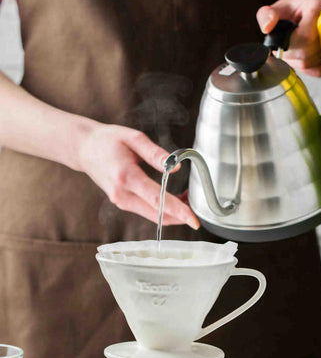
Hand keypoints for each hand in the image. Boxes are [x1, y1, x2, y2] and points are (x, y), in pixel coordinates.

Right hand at [75, 123, 199, 228]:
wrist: (84, 148)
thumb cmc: (108, 140)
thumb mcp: (134, 138)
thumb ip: (156, 154)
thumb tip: (176, 168)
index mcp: (126, 176)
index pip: (157, 199)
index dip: (177, 210)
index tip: (193, 219)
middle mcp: (122, 194)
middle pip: (157, 214)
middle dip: (180, 215)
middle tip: (198, 209)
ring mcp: (121, 201)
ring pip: (153, 216)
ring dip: (173, 213)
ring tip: (189, 200)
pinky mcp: (122, 203)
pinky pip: (147, 211)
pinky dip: (163, 210)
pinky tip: (175, 199)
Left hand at [257, 0, 320, 76]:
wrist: (310, 16)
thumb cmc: (294, 13)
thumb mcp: (279, 9)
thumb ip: (267, 15)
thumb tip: (267, 28)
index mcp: (317, 9)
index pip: (305, 38)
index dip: (290, 44)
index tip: (284, 39)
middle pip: (306, 54)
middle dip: (290, 53)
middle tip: (288, 44)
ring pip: (310, 64)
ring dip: (296, 61)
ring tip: (296, 48)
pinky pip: (317, 71)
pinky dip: (306, 68)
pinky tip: (303, 56)